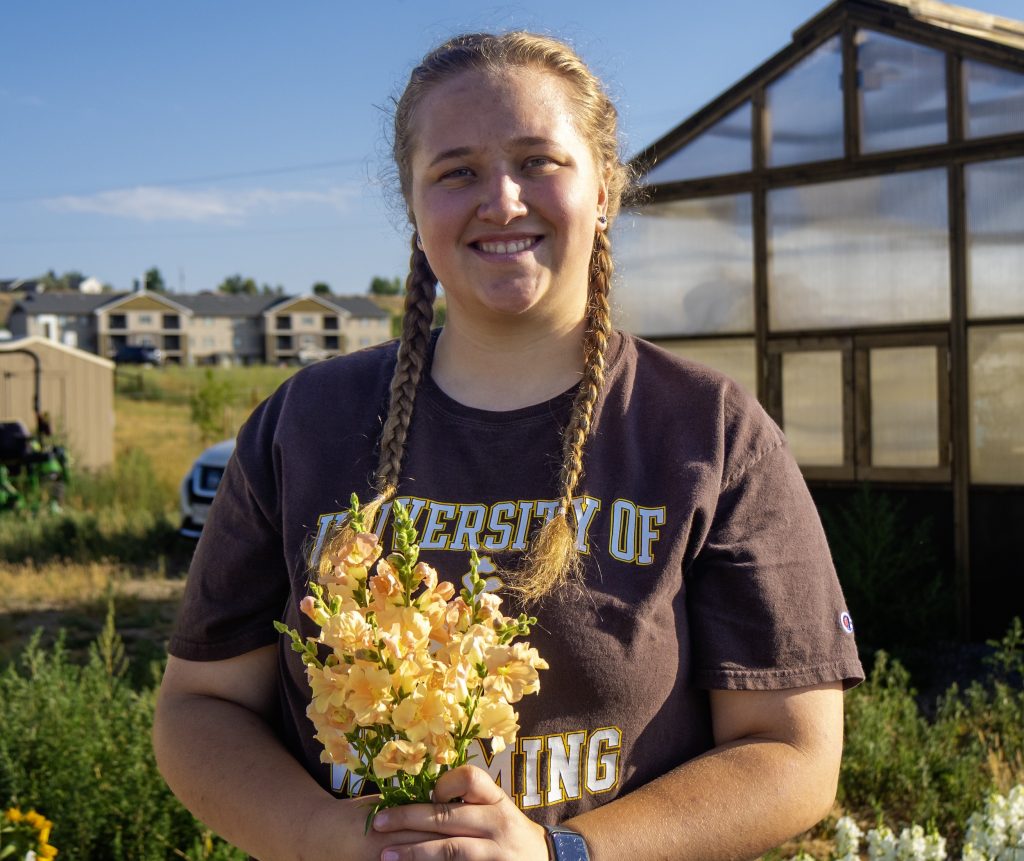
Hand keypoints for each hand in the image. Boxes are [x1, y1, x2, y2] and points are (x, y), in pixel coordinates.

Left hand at [371, 765, 549, 860]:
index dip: (442, 784)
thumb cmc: (511, 834)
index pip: (468, 778)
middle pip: (447, 817)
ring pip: (449, 849)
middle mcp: (498, 823)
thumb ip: (469, 805)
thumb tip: (420, 801)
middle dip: (407, 818)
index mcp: (498, 801)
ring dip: (413, 852)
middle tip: (377, 822)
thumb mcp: (499, 811)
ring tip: (386, 854)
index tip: (429, 796)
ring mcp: (495, 852)